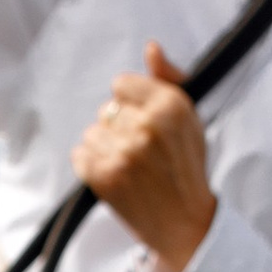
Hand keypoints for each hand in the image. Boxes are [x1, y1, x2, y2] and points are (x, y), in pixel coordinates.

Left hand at [71, 44, 214, 271]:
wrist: (185, 223)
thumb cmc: (186, 168)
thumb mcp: (190, 119)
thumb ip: (170, 79)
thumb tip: (151, 47)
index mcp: (172, 105)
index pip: (121, 84)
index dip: (131, 105)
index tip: (145, 124)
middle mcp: (149, 125)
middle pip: (106, 110)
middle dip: (120, 129)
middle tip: (143, 154)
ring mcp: (125, 152)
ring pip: (92, 132)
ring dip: (105, 149)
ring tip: (131, 168)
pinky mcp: (105, 176)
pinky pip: (80, 155)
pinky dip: (92, 167)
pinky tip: (116, 178)